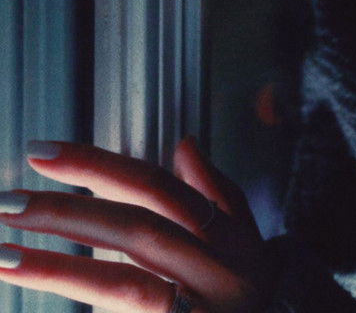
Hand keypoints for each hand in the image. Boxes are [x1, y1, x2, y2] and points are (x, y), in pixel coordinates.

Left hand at [0, 139, 272, 312]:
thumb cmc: (249, 286)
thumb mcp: (245, 235)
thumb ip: (214, 189)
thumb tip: (184, 142)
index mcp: (221, 230)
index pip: (153, 185)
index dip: (96, 164)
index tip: (40, 151)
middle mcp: (211, 267)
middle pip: (134, 230)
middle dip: (67, 214)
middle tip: (7, 201)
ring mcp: (197, 310)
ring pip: (124, 288)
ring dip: (60, 271)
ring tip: (5, 256)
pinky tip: (44, 287)